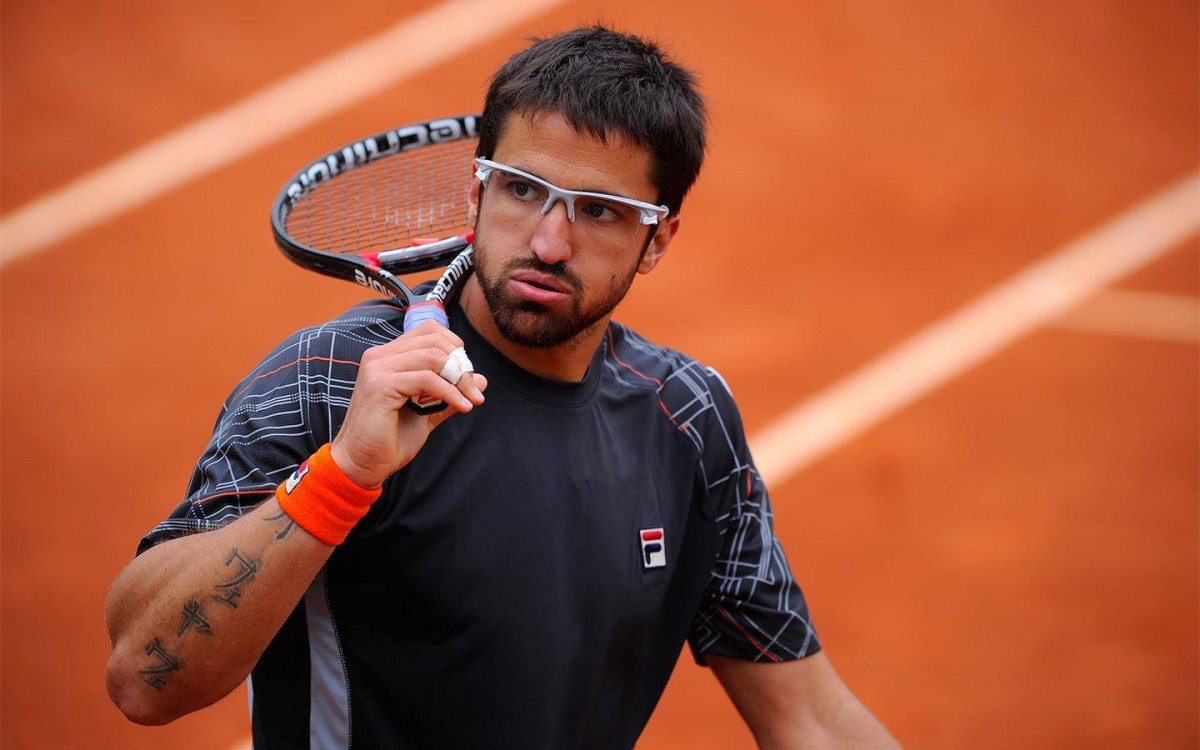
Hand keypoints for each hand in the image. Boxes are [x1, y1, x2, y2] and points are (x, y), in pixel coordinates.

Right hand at [329, 321, 485, 488]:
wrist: (362, 464)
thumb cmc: (390, 439)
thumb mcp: (428, 412)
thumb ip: (450, 393)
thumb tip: (482, 380)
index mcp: (389, 356)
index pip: (430, 331)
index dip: (455, 348)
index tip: (468, 377)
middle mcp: (380, 356)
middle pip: (435, 341)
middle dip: (462, 365)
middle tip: (474, 391)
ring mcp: (377, 368)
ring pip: (433, 356)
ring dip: (460, 379)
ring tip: (471, 399)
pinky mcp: (379, 385)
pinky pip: (426, 379)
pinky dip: (450, 392)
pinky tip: (462, 406)